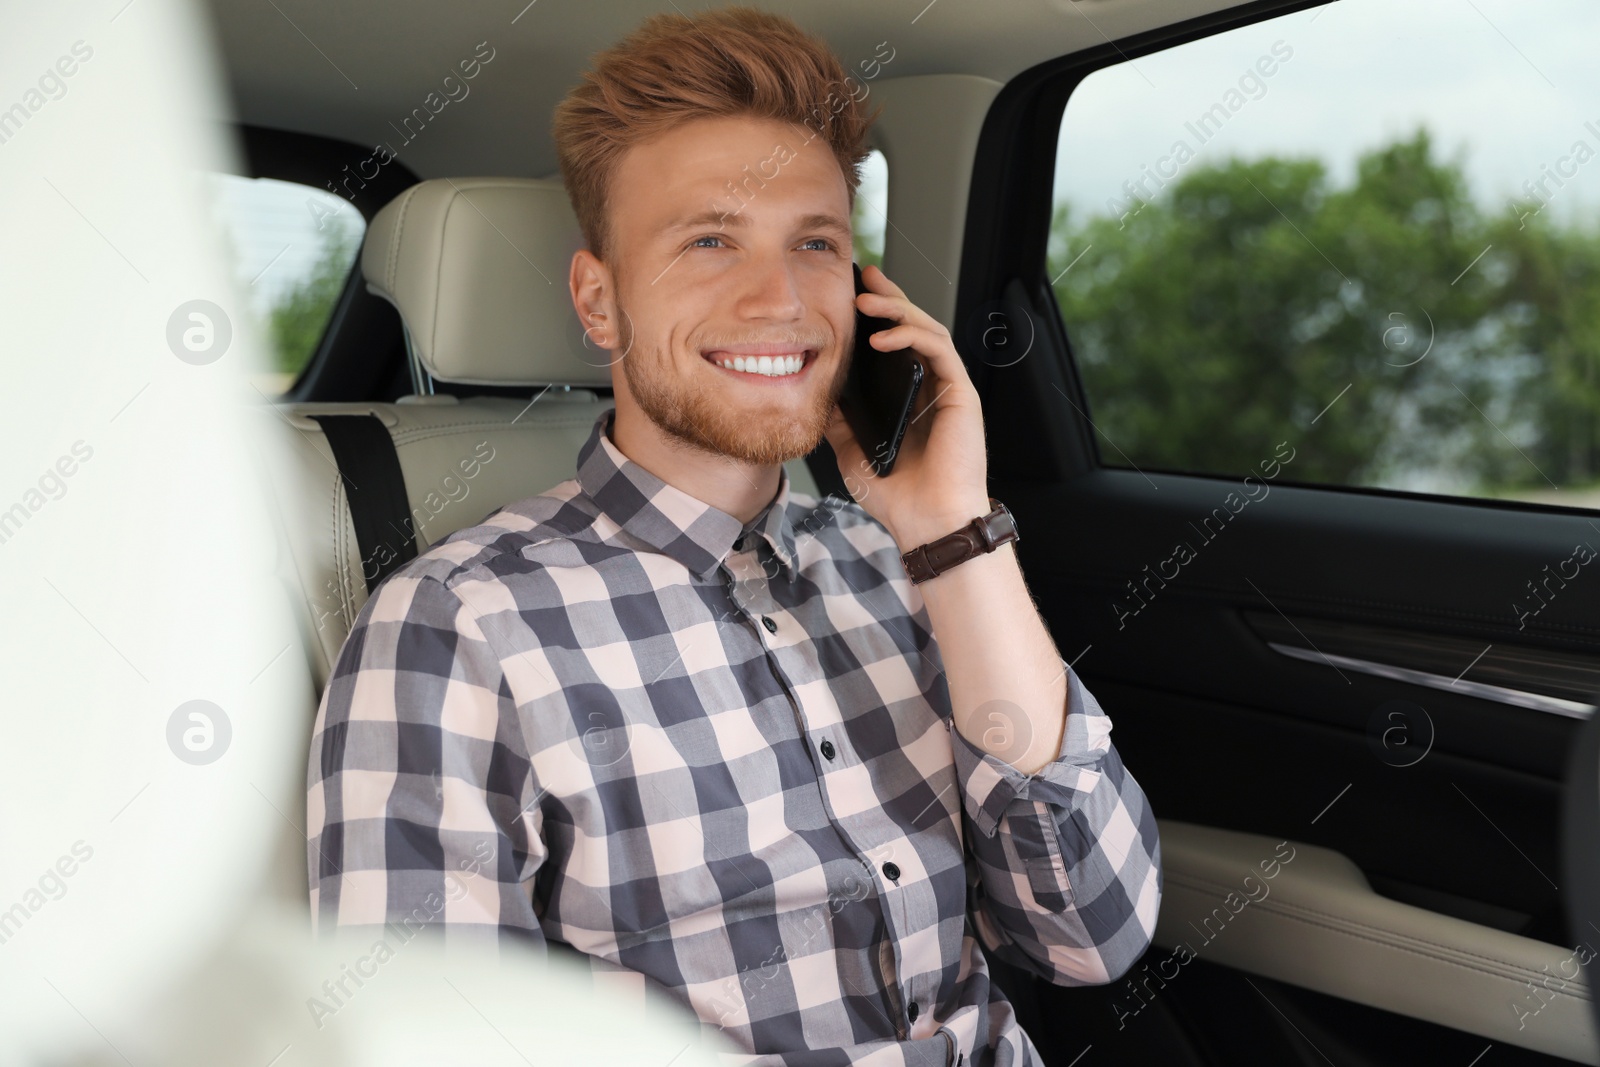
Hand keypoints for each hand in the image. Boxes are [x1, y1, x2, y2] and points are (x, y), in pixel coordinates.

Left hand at [822, 265, 991, 549]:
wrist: (925, 523)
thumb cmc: (896, 494)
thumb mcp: (852, 449)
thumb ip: (838, 418)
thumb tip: (814, 389)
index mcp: (908, 398)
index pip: (895, 345)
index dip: (877, 316)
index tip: (852, 293)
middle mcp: (930, 388)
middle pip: (913, 329)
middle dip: (889, 298)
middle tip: (865, 277)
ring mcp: (947, 389)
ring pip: (928, 330)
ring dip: (898, 309)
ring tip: (867, 300)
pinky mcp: (960, 393)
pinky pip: (938, 350)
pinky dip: (911, 336)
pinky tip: (883, 336)